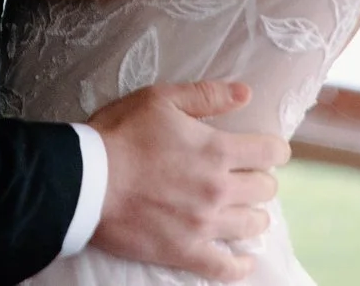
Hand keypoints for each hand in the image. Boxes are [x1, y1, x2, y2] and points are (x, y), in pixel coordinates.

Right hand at [86, 81, 289, 281]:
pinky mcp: (184, 252)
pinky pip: (225, 267)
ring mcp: (203, 224)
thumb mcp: (161, 100)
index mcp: (217, 150)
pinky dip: (239, 265)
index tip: (269, 151)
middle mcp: (218, 189)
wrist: (85, 181)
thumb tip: (246, 93)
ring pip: (252, 225)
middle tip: (247, 178)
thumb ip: (207, 95)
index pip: (270, 152)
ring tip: (244, 211)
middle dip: (261, 181)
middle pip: (265, 190)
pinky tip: (243, 260)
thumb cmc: (119, 135)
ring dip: (253, 216)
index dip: (274, 150)